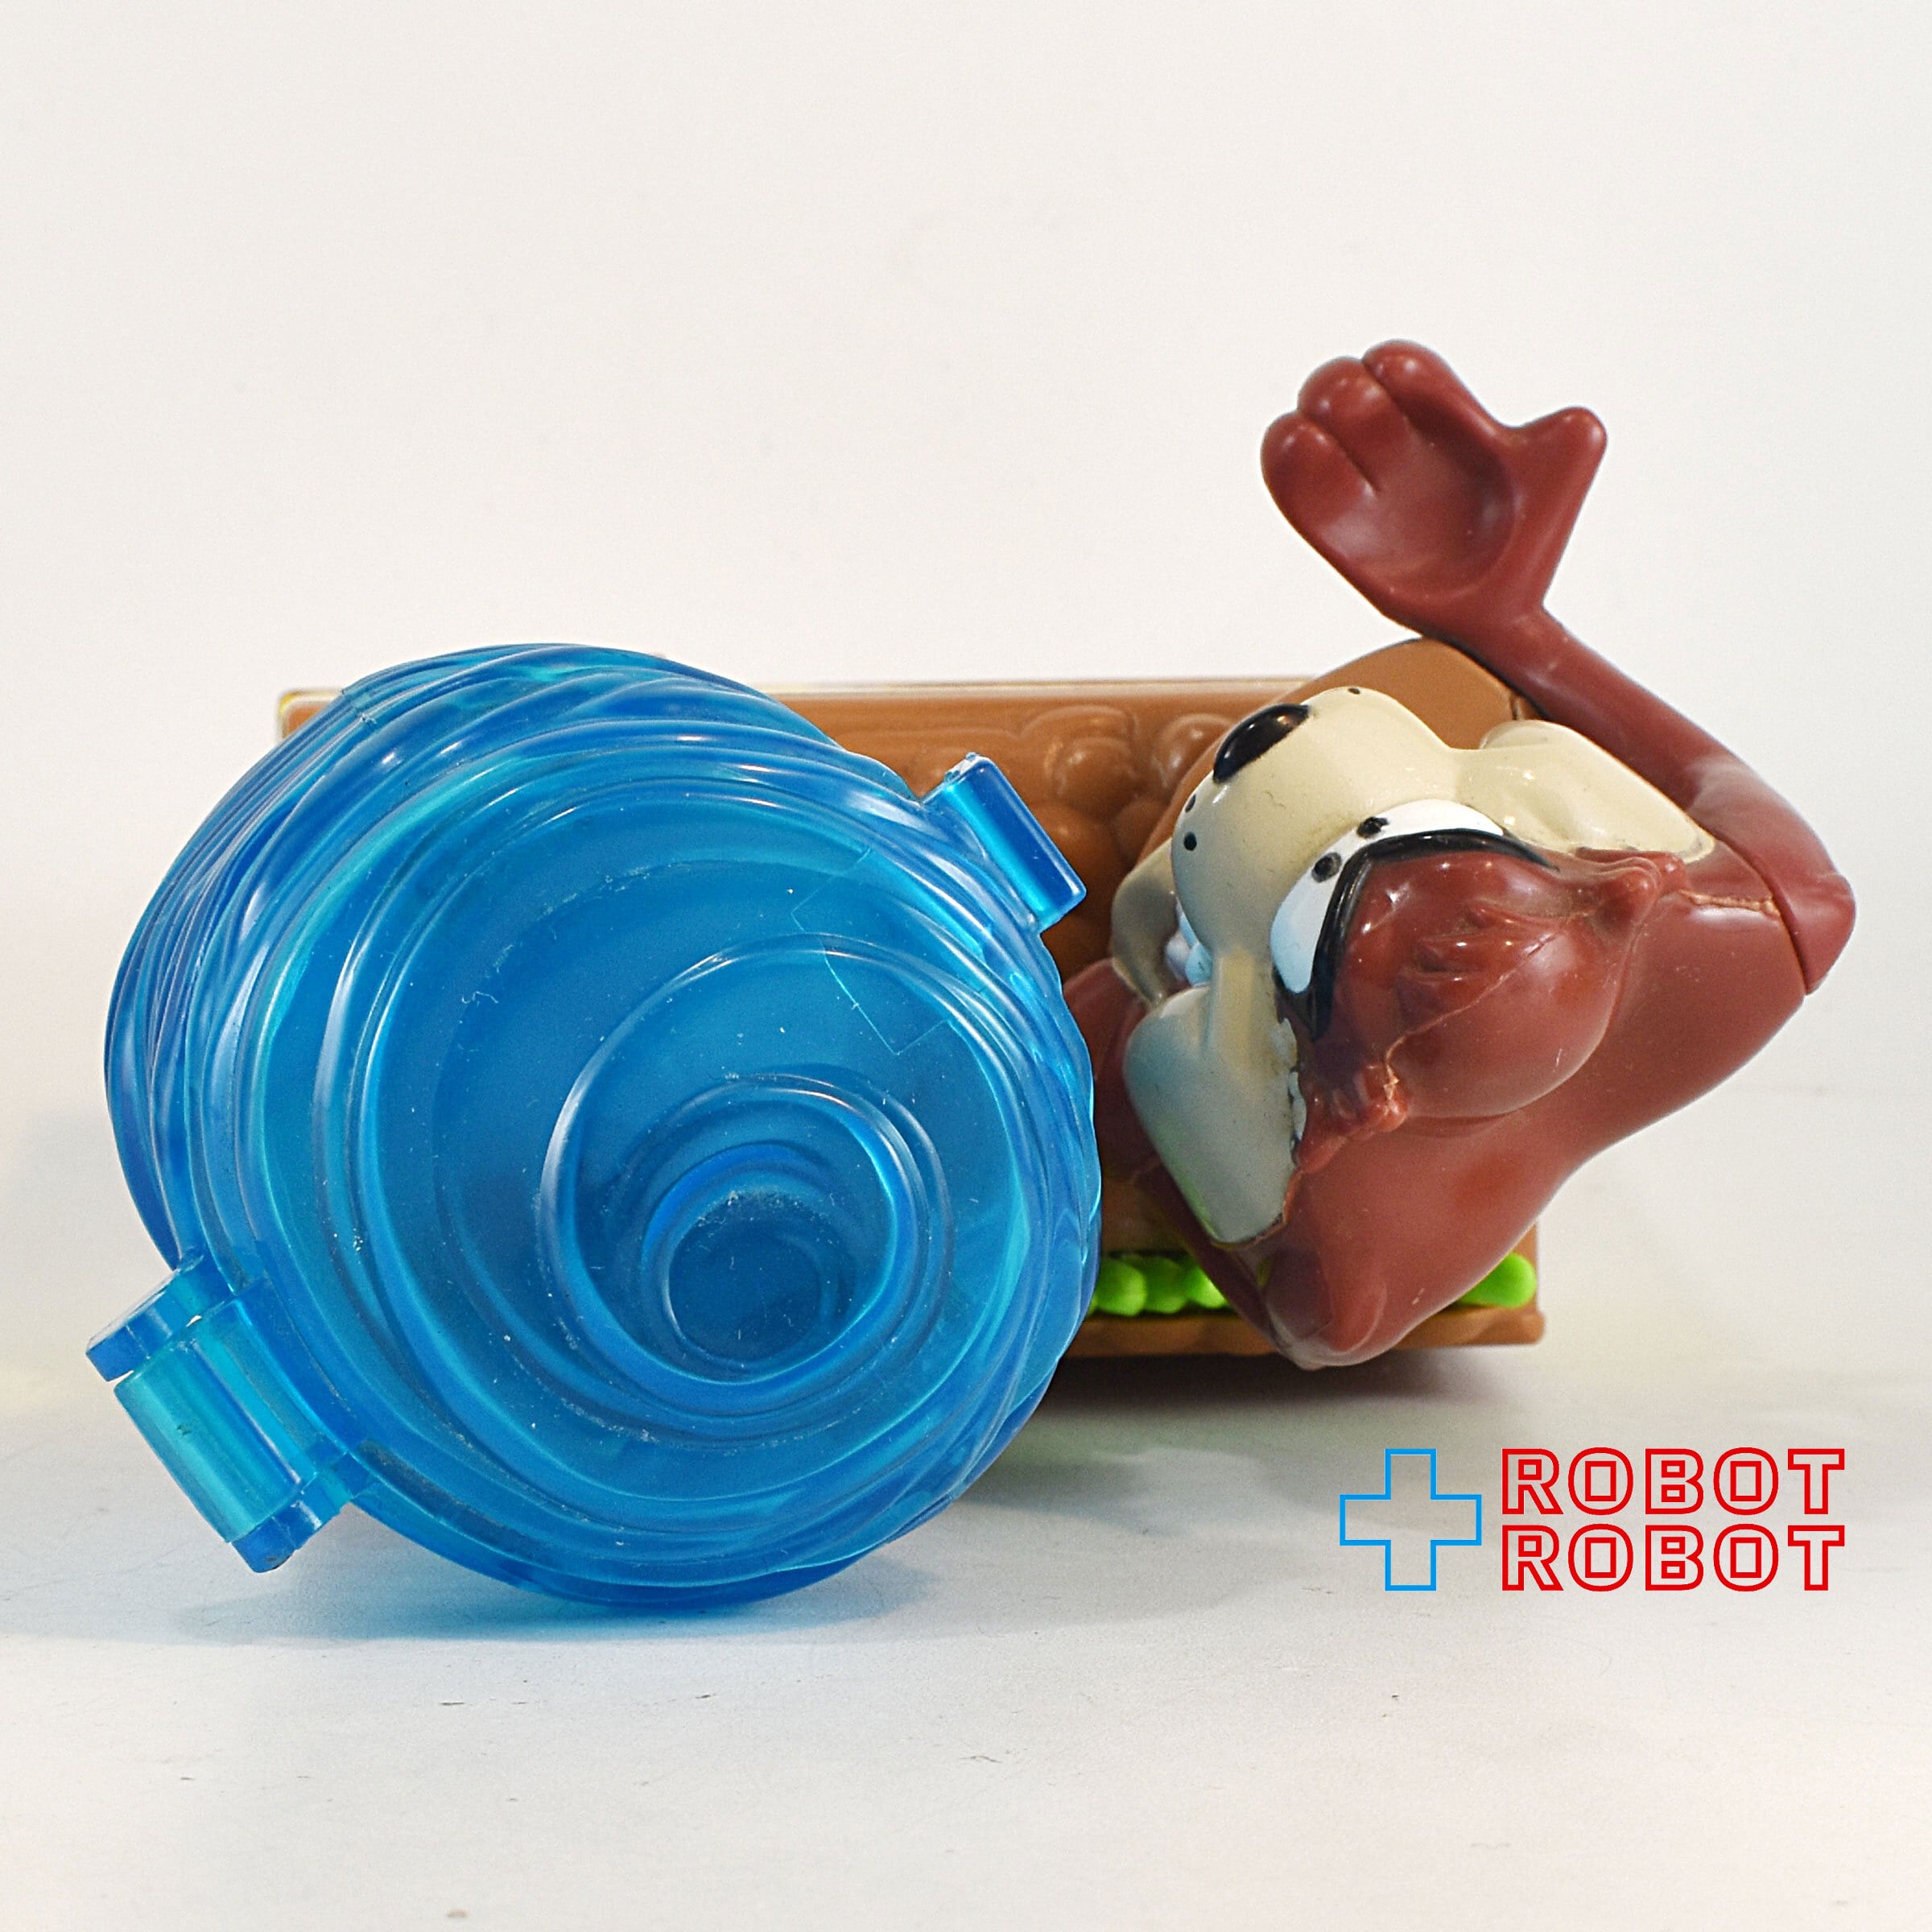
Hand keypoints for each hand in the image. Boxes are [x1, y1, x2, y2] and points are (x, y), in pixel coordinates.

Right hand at [1261, 342, 1605, 645]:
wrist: (1502, 611)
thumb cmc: (1531, 539)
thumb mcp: (1563, 478)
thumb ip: (1570, 440)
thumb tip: (1570, 424)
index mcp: (1438, 418)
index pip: (1397, 366)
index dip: (1394, 369)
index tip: (1408, 393)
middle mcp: (1390, 448)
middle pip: (1338, 387)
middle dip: (1341, 393)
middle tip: (1369, 432)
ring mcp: (1360, 493)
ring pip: (1301, 432)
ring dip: (1303, 428)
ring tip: (1321, 444)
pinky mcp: (1336, 538)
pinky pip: (1292, 495)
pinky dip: (1286, 469)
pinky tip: (1302, 455)